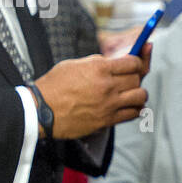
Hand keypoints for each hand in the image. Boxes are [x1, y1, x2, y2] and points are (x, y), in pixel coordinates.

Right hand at [33, 50, 149, 139]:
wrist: (41, 110)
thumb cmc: (54, 86)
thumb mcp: (74, 65)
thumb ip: (97, 62)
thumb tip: (115, 63)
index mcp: (99, 68)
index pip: (133, 62)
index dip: (137, 62)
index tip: (135, 64)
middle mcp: (107, 86)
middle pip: (137, 79)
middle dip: (136, 77)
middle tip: (129, 79)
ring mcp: (108, 104)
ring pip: (140, 96)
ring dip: (138, 94)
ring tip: (132, 94)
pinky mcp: (106, 120)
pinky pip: (132, 114)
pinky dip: (134, 110)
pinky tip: (129, 107)